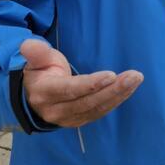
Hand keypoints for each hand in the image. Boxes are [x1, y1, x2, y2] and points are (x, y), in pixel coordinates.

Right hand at [19, 39, 141, 127]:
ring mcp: (67, 118)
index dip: (90, 84)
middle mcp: (55, 110)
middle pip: (88, 102)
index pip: (70, 90)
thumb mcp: (36, 61)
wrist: (34, 97)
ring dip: (119, 95)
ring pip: (96, 109)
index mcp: (44, 93)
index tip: (111, 75)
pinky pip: (99, 112)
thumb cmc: (40, 73)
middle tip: (134, 76)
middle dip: (113, 89)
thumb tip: (28, 44)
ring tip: (136, 79)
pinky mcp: (78, 120)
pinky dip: (116, 101)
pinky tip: (129, 89)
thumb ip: (36, 53)